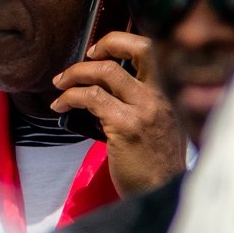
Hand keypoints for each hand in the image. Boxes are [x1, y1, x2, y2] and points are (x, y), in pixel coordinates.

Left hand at [53, 32, 187, 196]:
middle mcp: (165, 95)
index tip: (100, 50)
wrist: (161, 189)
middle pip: (140, 48)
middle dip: (108, 43)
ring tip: (60, 84)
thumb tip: (105, 79)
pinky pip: (90, 97)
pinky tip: (60, 105)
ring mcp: (147, 108)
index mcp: (173, 92)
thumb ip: (144, 98)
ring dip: (75, 73)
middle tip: (86, 56)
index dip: (122, 42)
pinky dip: (68, 97)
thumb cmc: (155, 159)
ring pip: (106, 71)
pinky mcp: (126, 125)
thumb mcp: (162, 121)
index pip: (154, 49)